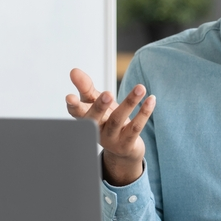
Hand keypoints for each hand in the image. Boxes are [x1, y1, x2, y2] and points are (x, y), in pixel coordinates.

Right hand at [65, 68, 154, 186]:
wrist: (123, 149)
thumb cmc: (106, 120)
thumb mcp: (95, 102)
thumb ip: (85, 87)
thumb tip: (74, 71)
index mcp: (87, 119)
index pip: (77, 112)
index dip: (73, 106)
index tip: (70, 97)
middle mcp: (97, 130)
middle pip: (95, 119)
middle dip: (100, 105)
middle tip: (107, 93)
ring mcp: (111, 139)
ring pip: (118, 120)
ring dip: (129, 103)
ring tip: (140, 87)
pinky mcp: (127, 144)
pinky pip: (136, 128)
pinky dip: (144, 113)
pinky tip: (151, 99)